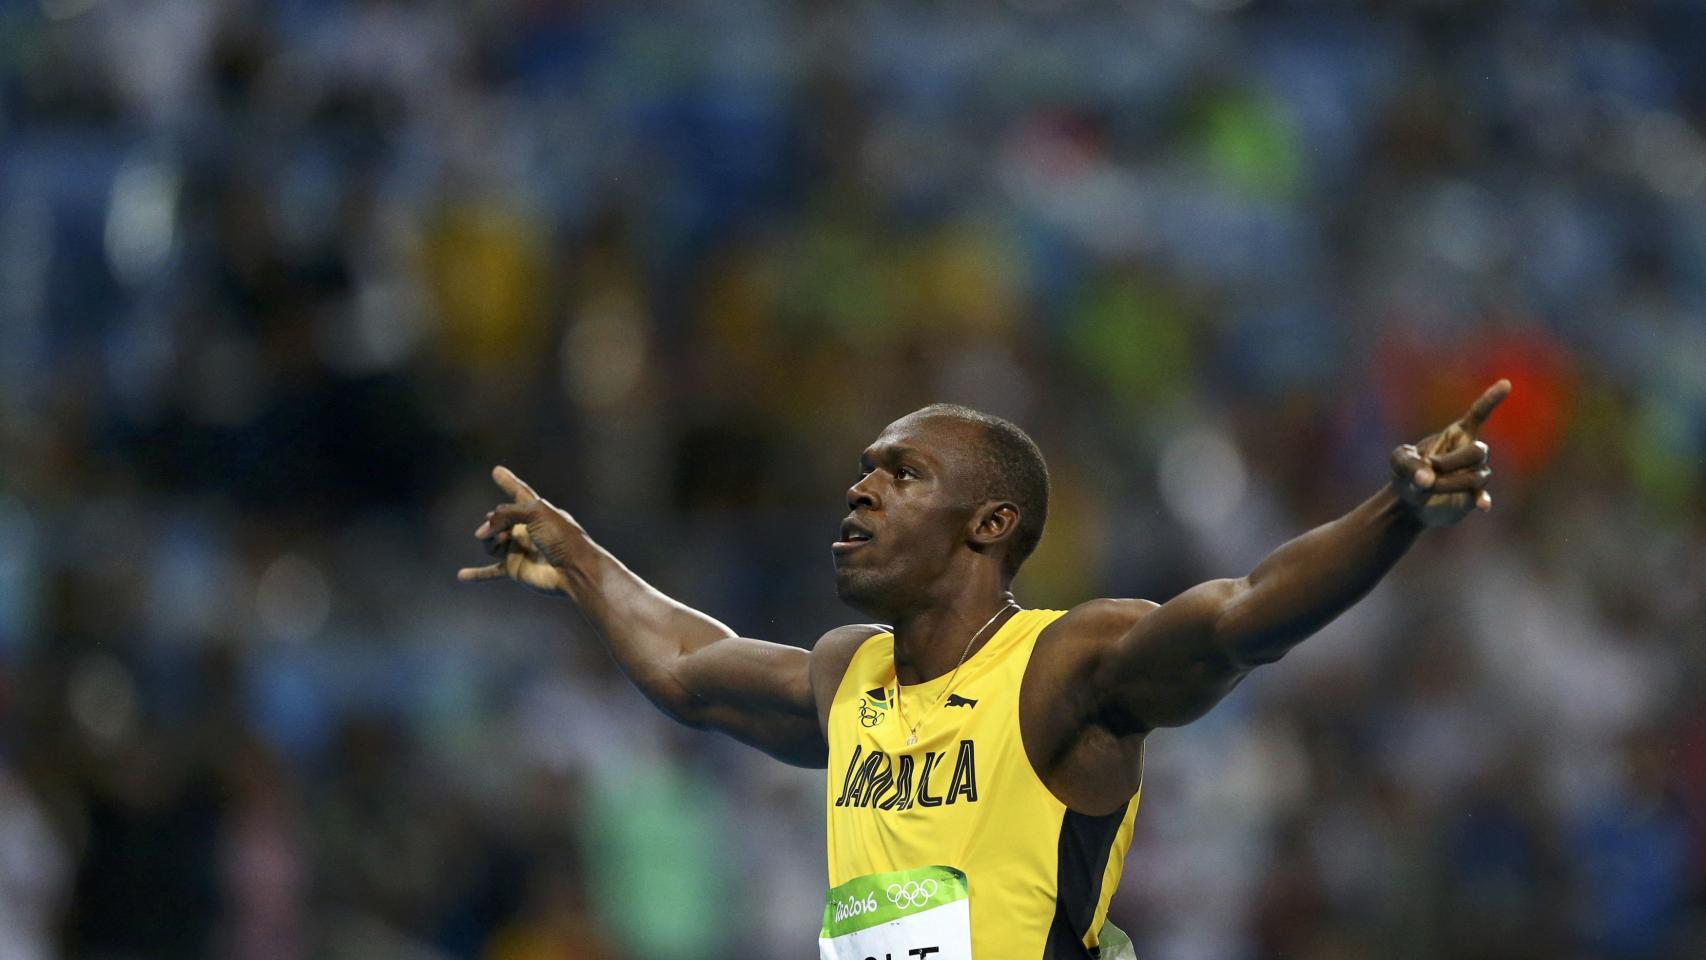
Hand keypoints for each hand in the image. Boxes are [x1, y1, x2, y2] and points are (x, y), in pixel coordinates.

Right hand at [457, 466, 582, 594]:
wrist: (573, 570)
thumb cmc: (562, 537)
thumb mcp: (536, 513)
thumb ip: (505, 515)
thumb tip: (482, 532)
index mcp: (536, 511)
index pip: (519, 492)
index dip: (508, 482)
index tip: (497, 471)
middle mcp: (526, 528)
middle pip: (497, 519)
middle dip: (494, 522)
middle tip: (504, 530)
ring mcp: (519, 548)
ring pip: (489, 541)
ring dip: (489, 540)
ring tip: (501, 542)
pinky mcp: (515, 568)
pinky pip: (491, 572)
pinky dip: (476, 574)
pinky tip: (462, 576)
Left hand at [1390, 379, 1509, 526]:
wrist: (1409, 502)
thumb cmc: (1406, 473)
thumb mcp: (1399, 461)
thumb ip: (1409, 465)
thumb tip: (1426, 480)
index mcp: (1455, 435)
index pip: (1478, 414)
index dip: (1491, 400)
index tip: (1506, 383)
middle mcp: (1469, 453)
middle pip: (1479, 451)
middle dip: (1453, 462)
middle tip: (1429, 469)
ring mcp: (1473, 474)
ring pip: (1478, 475)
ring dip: (1450, 483)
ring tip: (1428, 488)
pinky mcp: (1472, 496)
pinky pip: (1481, 494)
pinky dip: (1482, 499)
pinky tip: (1482, 506)